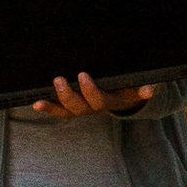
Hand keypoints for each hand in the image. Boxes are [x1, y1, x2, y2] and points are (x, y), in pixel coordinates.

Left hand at [31, 70, 153, 117]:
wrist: (123, 98)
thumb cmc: (129, 87)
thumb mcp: (136, 88)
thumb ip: (143, 89)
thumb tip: (151, 89)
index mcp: (108, 100)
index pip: (98, 99)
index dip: (89, 90)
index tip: (82, 75)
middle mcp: (92, 108)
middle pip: (78, 107)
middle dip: (67, 95)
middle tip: (59, 79)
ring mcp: (81, 109)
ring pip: (66, 111)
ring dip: (53, 106)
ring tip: (38, 101)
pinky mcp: (71, 107)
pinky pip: (58, 110)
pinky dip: (47, 108)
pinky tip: (35, 104)